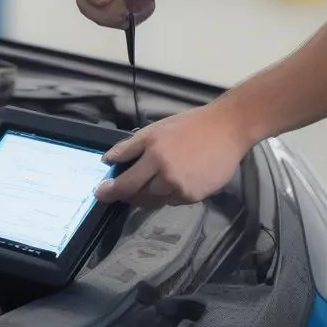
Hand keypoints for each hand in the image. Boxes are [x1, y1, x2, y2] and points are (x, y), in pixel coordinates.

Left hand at [94, 101, 250, 208]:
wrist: (227, 129)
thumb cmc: (190, 125)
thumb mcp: (156, 130)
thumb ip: (131, 146)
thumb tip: (107, 159)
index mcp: (153, 151)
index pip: (125, 179)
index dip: (109, 189)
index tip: (99, 193)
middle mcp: (164, 171)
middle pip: (136, 193)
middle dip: (124, 195)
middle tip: (117, 193)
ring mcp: (179, 186)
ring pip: (154, 199)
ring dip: (148, 194)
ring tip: (154, 179)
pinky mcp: (193, 196)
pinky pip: (172, 201)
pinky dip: (169, 194)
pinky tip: (176, 179)